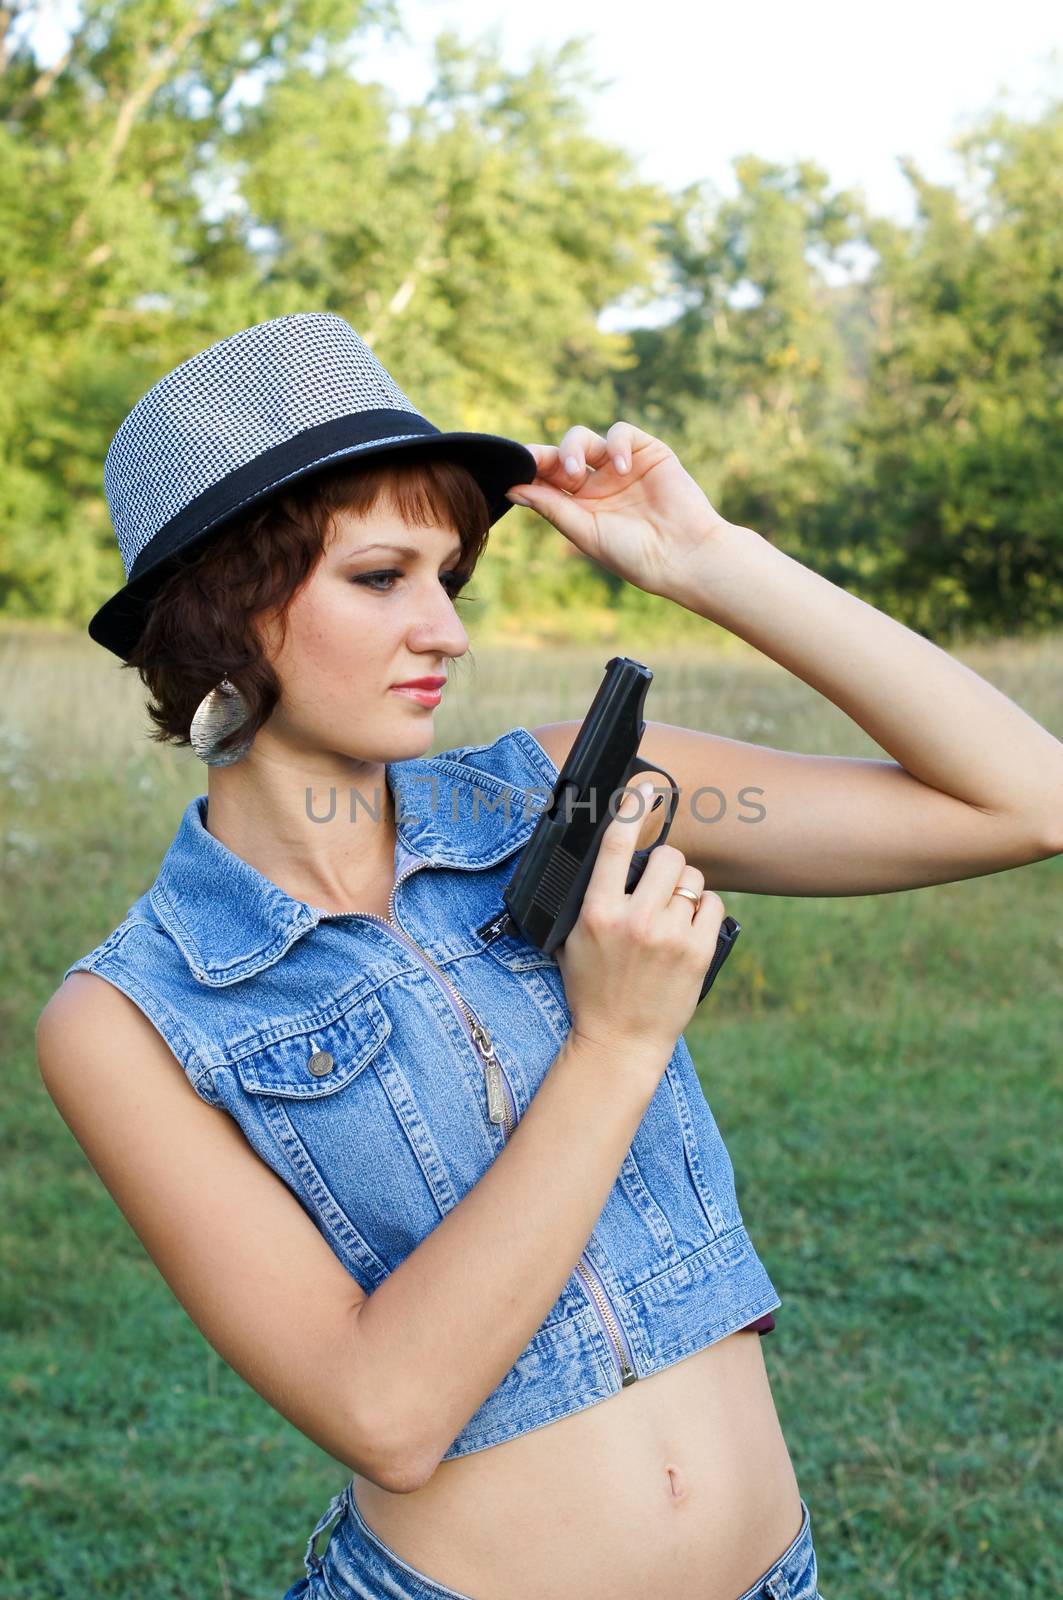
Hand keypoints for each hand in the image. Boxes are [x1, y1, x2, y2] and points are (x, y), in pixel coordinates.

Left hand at [504, 421, 732, 599]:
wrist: (683, 554)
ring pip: (585, 438)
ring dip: (573, 449)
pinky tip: (621, 468)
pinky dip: (615, 445)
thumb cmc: (634, 554)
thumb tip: (511, 489)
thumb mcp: (585, 532)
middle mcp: (597, 483)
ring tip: (577, 473)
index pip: (547, 479)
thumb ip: (551, 507)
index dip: (531, 470)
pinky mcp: (647, 451)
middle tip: (542, 466)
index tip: (515, 469)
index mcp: (579, 505)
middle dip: (548, 457)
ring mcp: (621, 466)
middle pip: (561, 455)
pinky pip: (620, 433)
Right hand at [555, 780, 725, 1063]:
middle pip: (668, 857)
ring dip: (685, 889)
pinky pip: (713, 905)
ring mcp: (669, 936)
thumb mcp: (571, 940)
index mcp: (597, 912)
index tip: (643, 790)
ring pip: (693, 879)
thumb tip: (603, 856)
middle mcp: (634, 920)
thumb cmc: (592, 989)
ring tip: (672, 914)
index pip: (614, 845)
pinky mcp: (698, 952)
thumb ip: (586, 899)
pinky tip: (689, 929)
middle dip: (667, 865)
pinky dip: (704, 911)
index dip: (630, 810)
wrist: (619, 1041)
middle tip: (660, 885)